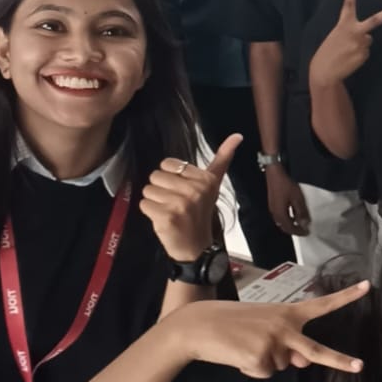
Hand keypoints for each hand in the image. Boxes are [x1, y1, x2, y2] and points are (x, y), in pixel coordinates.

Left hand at [140, 134, 238, 261]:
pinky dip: (150, 213)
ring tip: (170, 211)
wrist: (196, 247)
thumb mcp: (213, 184)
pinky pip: (144, 204)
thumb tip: (237, 135)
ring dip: (155, 202)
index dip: (170, 177)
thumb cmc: (200, 212)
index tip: (182, 190)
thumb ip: (223, 158)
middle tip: (175, 203)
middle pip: (155, 176)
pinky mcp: (167, 216)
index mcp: (205, 179)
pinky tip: (164, 219)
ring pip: (148, 190)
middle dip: (161, 190)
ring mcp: (181, 203)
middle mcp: (195, 189)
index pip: (167, 164)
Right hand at [164, 283, 369, 377]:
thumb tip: (303, 363)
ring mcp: (274, 344)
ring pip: (280, 366)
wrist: (199, 325)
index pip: (322, 304)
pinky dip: (251, 369)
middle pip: (317, 351)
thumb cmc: (232, 323)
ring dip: (263, 361)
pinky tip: (237, 354)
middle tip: (360, 366)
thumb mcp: (264, 326)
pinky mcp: (260, 359)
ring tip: (244, 345)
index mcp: (288, 312)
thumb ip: (287, 342)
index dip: (346, 296)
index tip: (368, 287)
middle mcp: (285, 327)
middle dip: (339, 360)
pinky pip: (263, 374)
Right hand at [264, 163, 310, 235]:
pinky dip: (287, 218)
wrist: (274, 173)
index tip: (307, 232)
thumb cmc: (286, 185)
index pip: (290, 228)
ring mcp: (272, 208)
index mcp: (280, 214)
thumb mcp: (297, 199)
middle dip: (294, 230)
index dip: (299, 232)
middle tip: (303, 230)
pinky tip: (292, 213)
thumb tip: (305, 224)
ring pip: (281, 222)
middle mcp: (274, 213)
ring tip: (299, 223)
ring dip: (290, 224)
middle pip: (284, 227)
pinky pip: (280, 216)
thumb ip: (301, 213)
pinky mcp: (272, 203)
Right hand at [311, 0, 381, 86]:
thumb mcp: (336, 36)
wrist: (325, 71)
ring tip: (347, 52)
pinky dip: (359, 54)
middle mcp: (355, 31)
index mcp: (343, 24)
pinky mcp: (365, 54)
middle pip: (376, 20)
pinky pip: (366, 51)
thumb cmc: (328, 53)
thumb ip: (351, 32)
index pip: (348, 5)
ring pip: (368, 40)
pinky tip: (350, 58)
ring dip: (360, 44)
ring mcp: (361, 42)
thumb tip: (368, 37)